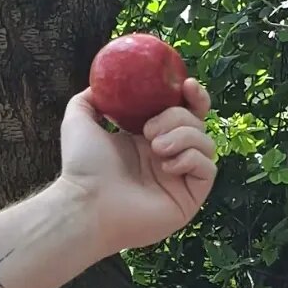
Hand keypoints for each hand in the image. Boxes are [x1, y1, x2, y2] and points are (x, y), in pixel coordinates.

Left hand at [59, 78, 216, 251]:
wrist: (86, 202)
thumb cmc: (82, 166)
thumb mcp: (79, 120)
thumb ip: (91, 99)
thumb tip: (100, 85)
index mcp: (147, 138)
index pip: (182, 111)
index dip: (191, 96)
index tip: (186, 85)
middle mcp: (167, 155)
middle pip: (196, 122)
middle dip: (178, 116)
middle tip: (148, 130)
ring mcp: (180, 177)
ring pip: (206, 143)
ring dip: (183, 136)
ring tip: (155, 147)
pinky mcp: (190, 197)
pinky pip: (208, 168)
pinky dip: (191, 159)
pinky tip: (167, 166)